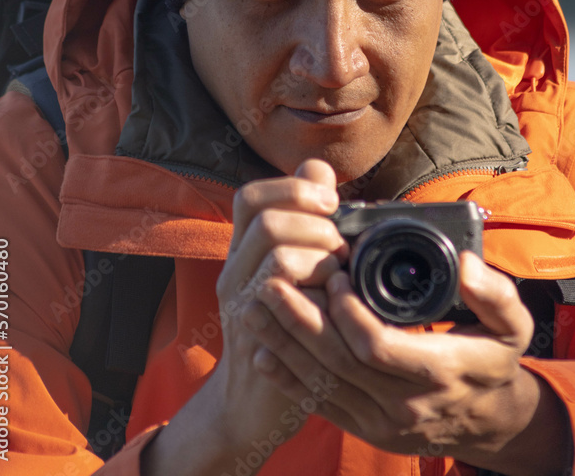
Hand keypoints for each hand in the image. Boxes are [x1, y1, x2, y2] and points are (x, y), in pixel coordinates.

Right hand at [205, 158, 346, 455]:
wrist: (251, 403)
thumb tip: (319, 171)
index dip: (292, 188)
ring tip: (338, 276)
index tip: (331, 201)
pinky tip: (335, 305)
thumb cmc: (283, 327)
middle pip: (268, 221)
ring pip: (279, 256)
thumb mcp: (289, 269)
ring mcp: (243, 307)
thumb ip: (302, 219)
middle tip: (339, 249)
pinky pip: (293, 303)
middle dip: (317, 227)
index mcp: (242, 250)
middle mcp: (235, 273)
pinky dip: (323, 295)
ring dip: (323, 260)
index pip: (250, 197)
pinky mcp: (262, 341)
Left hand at [246, 200, 571, 475]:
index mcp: (439, 371)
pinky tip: (263, 353)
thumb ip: (494, 293)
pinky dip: (289, 379)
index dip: (349, 312)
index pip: (379, 345)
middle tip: (271, 283)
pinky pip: (321, 405)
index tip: (334, 274)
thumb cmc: (495, 359)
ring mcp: (383, 421)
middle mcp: (406, 403)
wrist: (489, 420)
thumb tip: (467, 264)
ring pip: (323, 384)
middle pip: (340, 364)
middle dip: (301, 322)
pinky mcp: (366, 429)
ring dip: (285, 346)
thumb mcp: (513, 324)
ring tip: (254, 308)